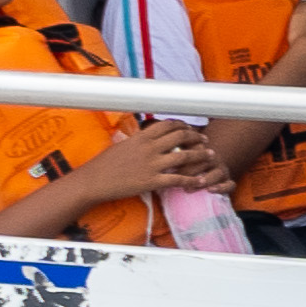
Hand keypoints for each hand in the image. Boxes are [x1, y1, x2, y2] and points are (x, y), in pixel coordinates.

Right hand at [91, 121, 224, 197]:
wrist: (94, 181)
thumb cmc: (104, 164)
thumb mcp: (121, 144)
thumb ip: (136, 139)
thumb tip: (143, 134)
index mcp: (141, 137)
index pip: (168, 125)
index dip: (183, 125)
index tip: (190, 128)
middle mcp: (149, 148)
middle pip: (180, 136)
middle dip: (196, 137)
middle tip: (204, 140)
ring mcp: (151, 165)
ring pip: (184, 156)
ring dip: (200, 155)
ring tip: (211, 156)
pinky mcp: (151, 182)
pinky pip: (177, 179)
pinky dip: (192, 179)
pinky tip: (200, 180)